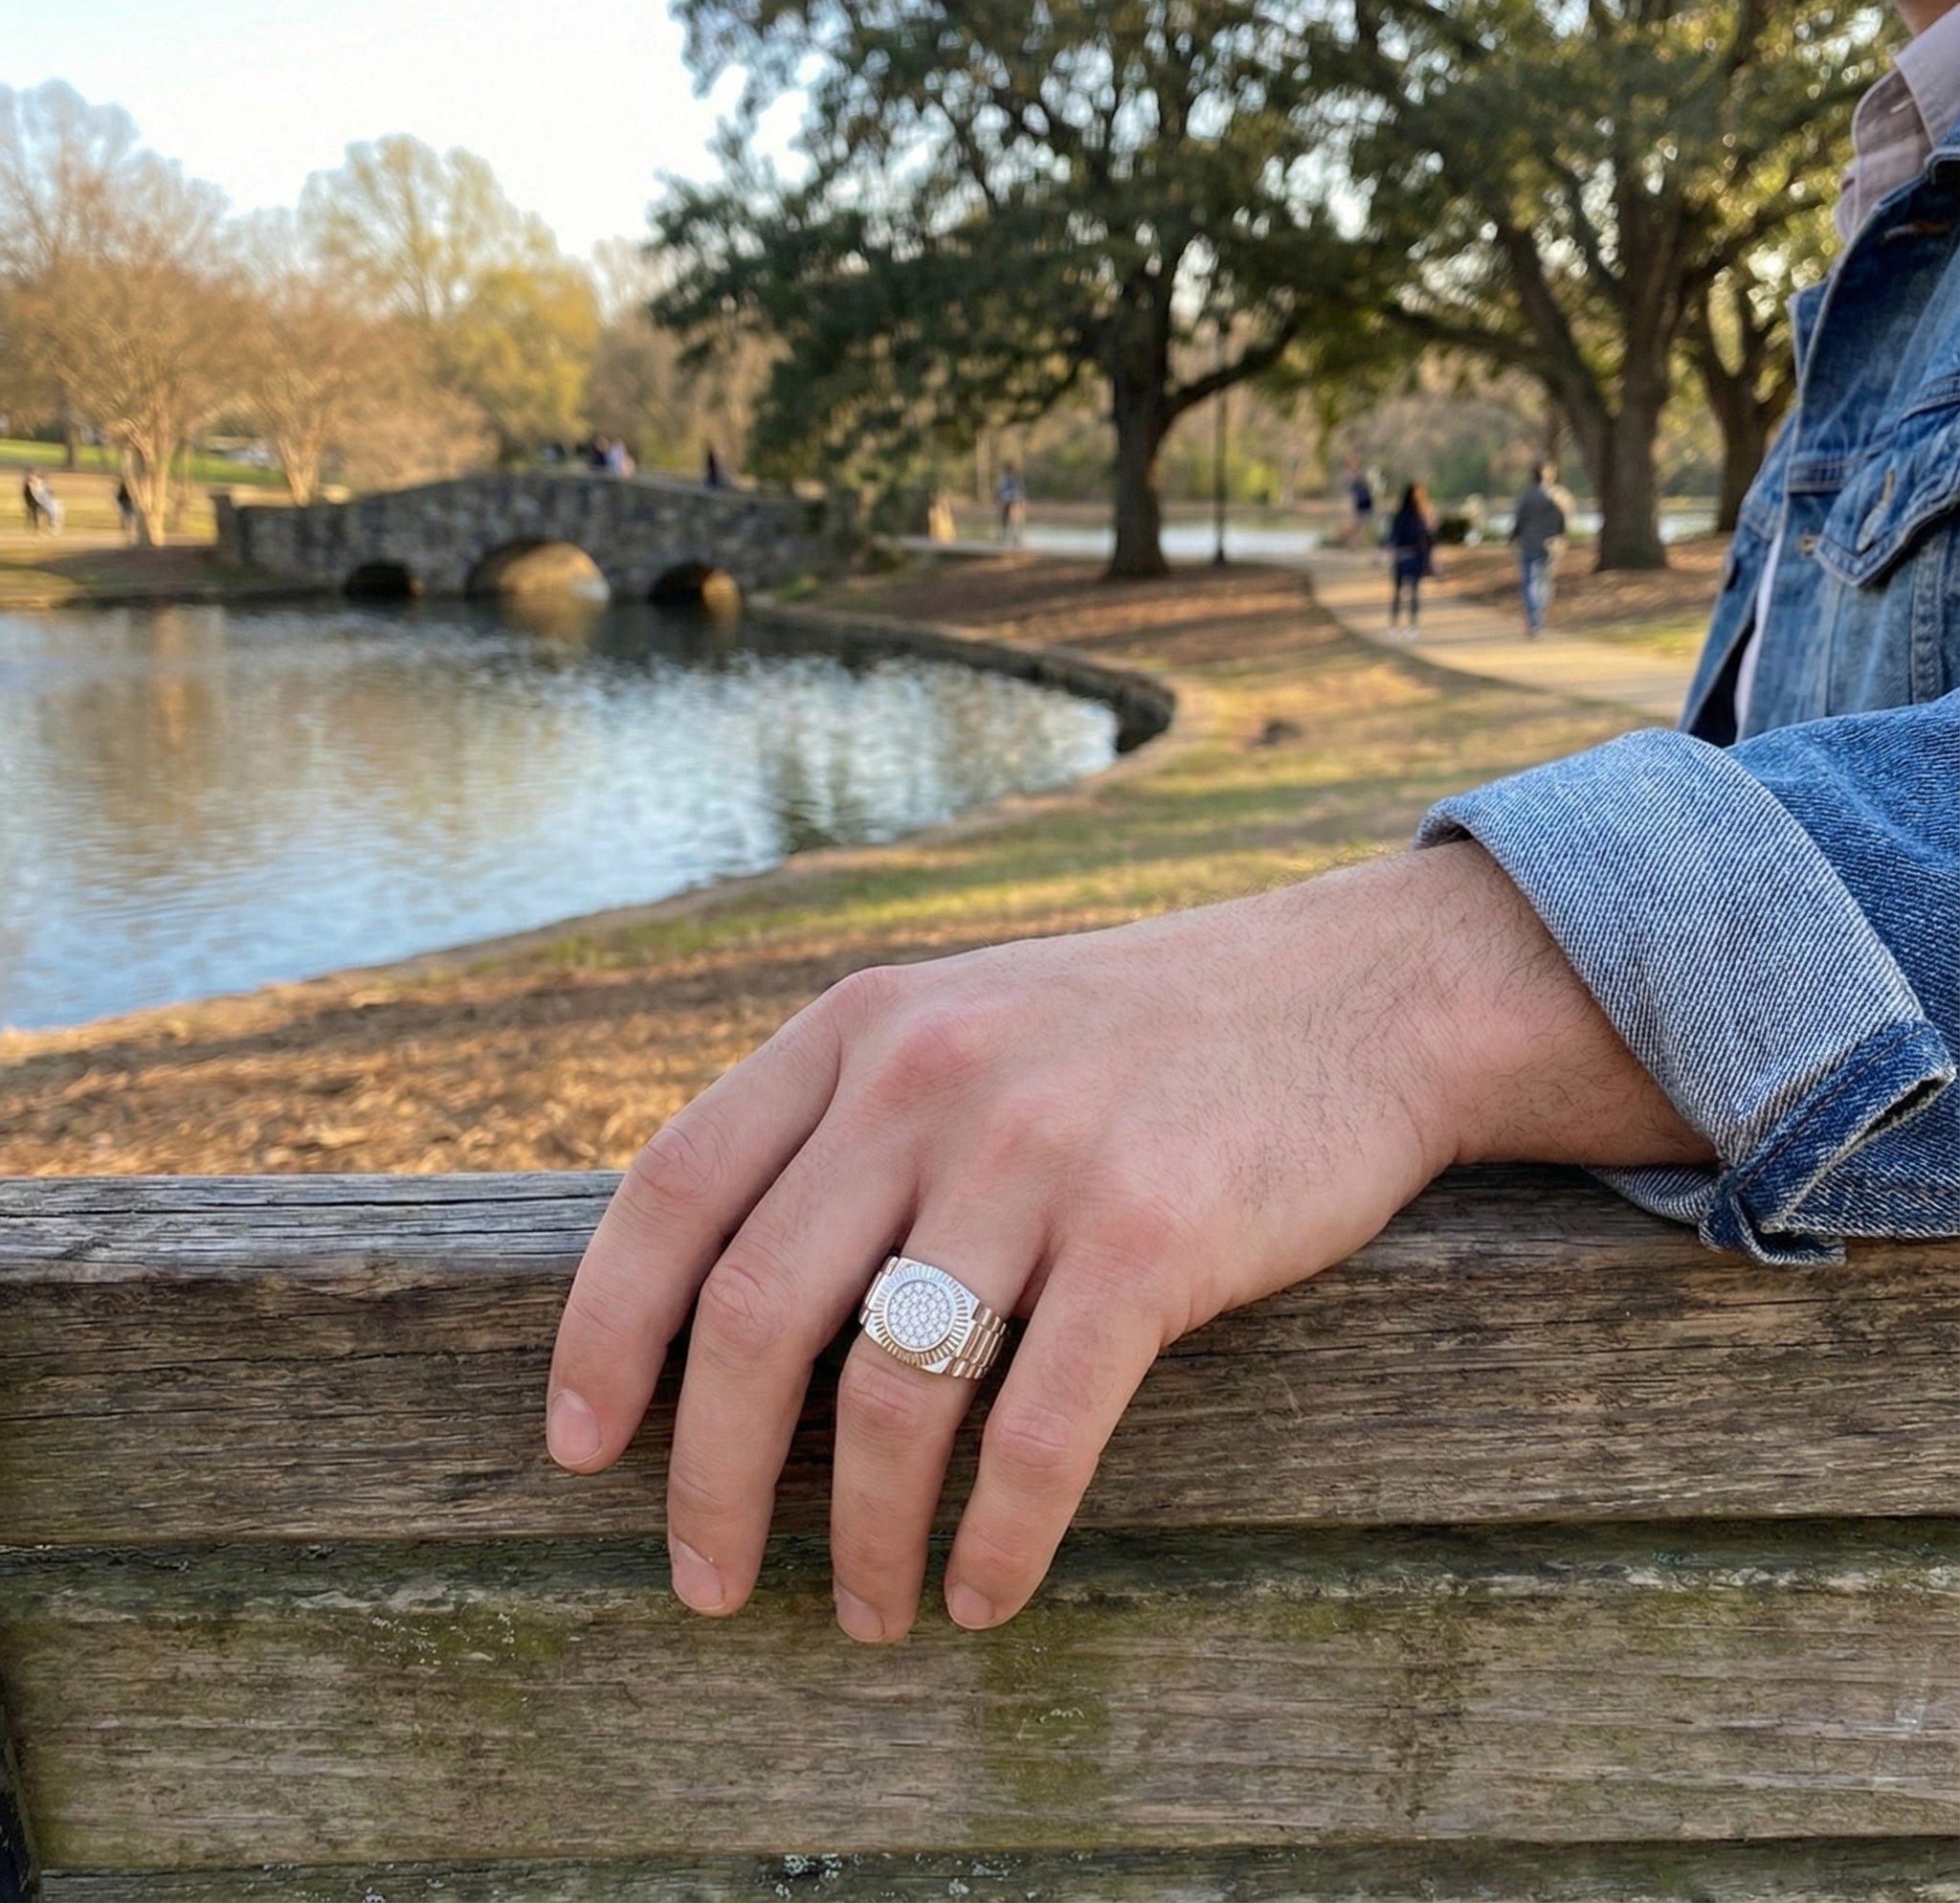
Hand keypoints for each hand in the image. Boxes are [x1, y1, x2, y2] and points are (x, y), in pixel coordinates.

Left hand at [545, 842, 1707, 1639]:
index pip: (675, 1187)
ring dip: (858, 1538)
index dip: (606, 1331)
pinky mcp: (1152, 1238)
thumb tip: (709, 1307)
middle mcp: (931, 1078)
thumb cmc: (1133, 1041)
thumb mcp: (961, 1023)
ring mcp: (1040, 1155)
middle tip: (705, 1582)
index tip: (581, 1446)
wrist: (1348, 998)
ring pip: (888, 1394)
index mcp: (860, 1026)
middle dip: (708, 1479)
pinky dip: (994, 1539)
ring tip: (867, 1611)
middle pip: (755, 1314)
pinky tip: (985, 1594)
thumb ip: (843, 1122)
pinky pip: (1036, 1432)